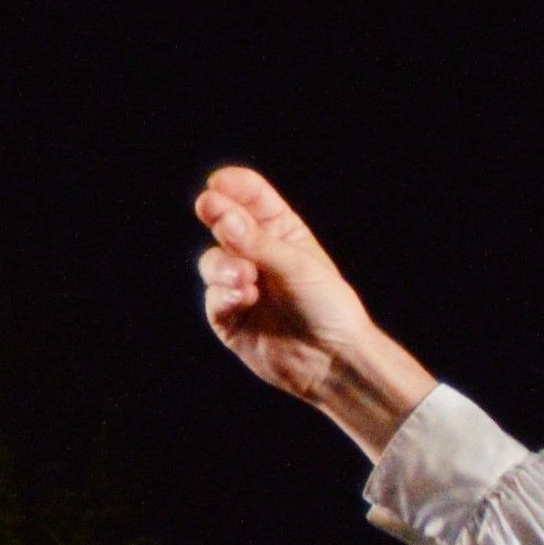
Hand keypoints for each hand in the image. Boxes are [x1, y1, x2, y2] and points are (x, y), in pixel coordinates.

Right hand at [196, 166, 436, 454]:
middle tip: (209, 208)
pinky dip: (225, 295)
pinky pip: (214, 298)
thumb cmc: (328, 307)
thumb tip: (218, 212)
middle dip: (217, 216)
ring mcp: (241, 286)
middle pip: (223, 224)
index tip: (218, 183)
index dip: (233, 186)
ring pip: (212, 261)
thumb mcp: (297, 266)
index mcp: (282, 233)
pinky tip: (246, 299)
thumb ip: (256, 241)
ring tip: (246, 277)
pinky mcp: (230, 318)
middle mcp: (257, 255)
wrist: (334, 361)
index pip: (252, 198)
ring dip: (223, 265)